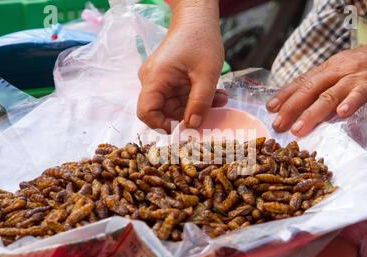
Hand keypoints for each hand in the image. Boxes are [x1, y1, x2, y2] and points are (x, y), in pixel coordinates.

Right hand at [137, 1, 225, 132]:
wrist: (197, 17)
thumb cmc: (200, 40)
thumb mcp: (206, 75)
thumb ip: (200, 103)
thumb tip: (193, 127)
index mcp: (155, 79)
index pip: (146, 112)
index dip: (162, 125)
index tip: (184, 129)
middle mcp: (152, 81)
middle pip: (164, 111)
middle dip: (189, 115)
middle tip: (212, 113)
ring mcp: (160, 80)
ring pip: (176, 105)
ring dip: (197, 106)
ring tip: (220, 98)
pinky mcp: (169, 79)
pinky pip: (180, 96)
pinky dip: (196, 97)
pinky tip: (215, 93)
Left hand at [266, 27, 366, 135]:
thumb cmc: (366, 67)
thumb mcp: (340, 71)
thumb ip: (324, 86)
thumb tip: (303, 107)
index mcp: (327, 68)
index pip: (301, 82)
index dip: (284, 95)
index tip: (269, 108)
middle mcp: (336, 71)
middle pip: (309, 89)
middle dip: (291, 107)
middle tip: (278, 124)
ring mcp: (353, 77)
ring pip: (329, 95)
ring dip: (312, 112)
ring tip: (299, 128)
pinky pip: (359, 94)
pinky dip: (349, 103)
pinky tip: (340, 114)